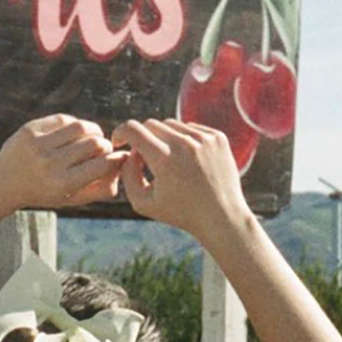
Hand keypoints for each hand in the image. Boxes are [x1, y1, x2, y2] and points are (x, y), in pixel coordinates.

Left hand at [0, 115, 128, 210]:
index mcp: (62, 184)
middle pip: (95, 144)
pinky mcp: (30, 129)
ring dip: (93, 130)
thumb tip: (123, 166)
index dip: (116, 159)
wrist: (3, 184)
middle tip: (104, 148)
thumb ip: (99, 189)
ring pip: (81, 127)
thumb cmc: (44, 192)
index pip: (102, 165)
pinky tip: (74, 132)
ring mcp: (38, 145)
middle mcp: (50, 164)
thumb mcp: (71, 198)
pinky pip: (63, 119)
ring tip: (93, 137)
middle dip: (105, 145)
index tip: (120, 157)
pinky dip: (74, 124)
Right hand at [111, 118, 248, 240]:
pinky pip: (191, 128)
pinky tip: (186, 159)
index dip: (120, 132)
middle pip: (151, 125)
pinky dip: (182, 139)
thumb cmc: (180, 213)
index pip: (133, 130)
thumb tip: (130, 152)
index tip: (119, 141)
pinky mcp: (218, 137)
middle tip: (144, 157)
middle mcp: (185, 144)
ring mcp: (204, 138)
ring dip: (163, 138)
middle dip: (142, 138)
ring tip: (167, 161)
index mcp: (165, 160)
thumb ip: (127, 174)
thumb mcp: (143, 202)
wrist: (222, 217)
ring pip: (171, 124)